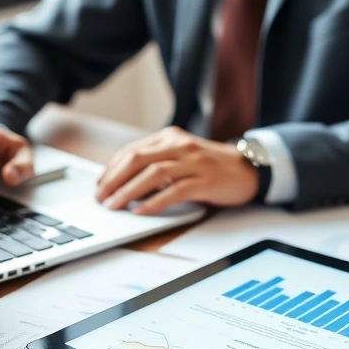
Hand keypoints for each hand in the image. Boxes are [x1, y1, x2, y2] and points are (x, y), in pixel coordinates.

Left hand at [95, 126, 257, 214]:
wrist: (248, 169)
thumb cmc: (211, 166)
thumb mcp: (181, 157)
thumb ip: (157, 163)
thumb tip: (126, 184)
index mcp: (170, 137)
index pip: (131, 150)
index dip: (111, 169)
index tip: (100, 185)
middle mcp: (180, 145)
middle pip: (137, 159)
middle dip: (114, 179)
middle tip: (100, 197)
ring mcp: (193, 162)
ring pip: (152, 174)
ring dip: (129, 191)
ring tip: (115, 205)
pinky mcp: (204, 181)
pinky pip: (174, 191)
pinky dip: (154, 202)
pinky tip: (141, 210)